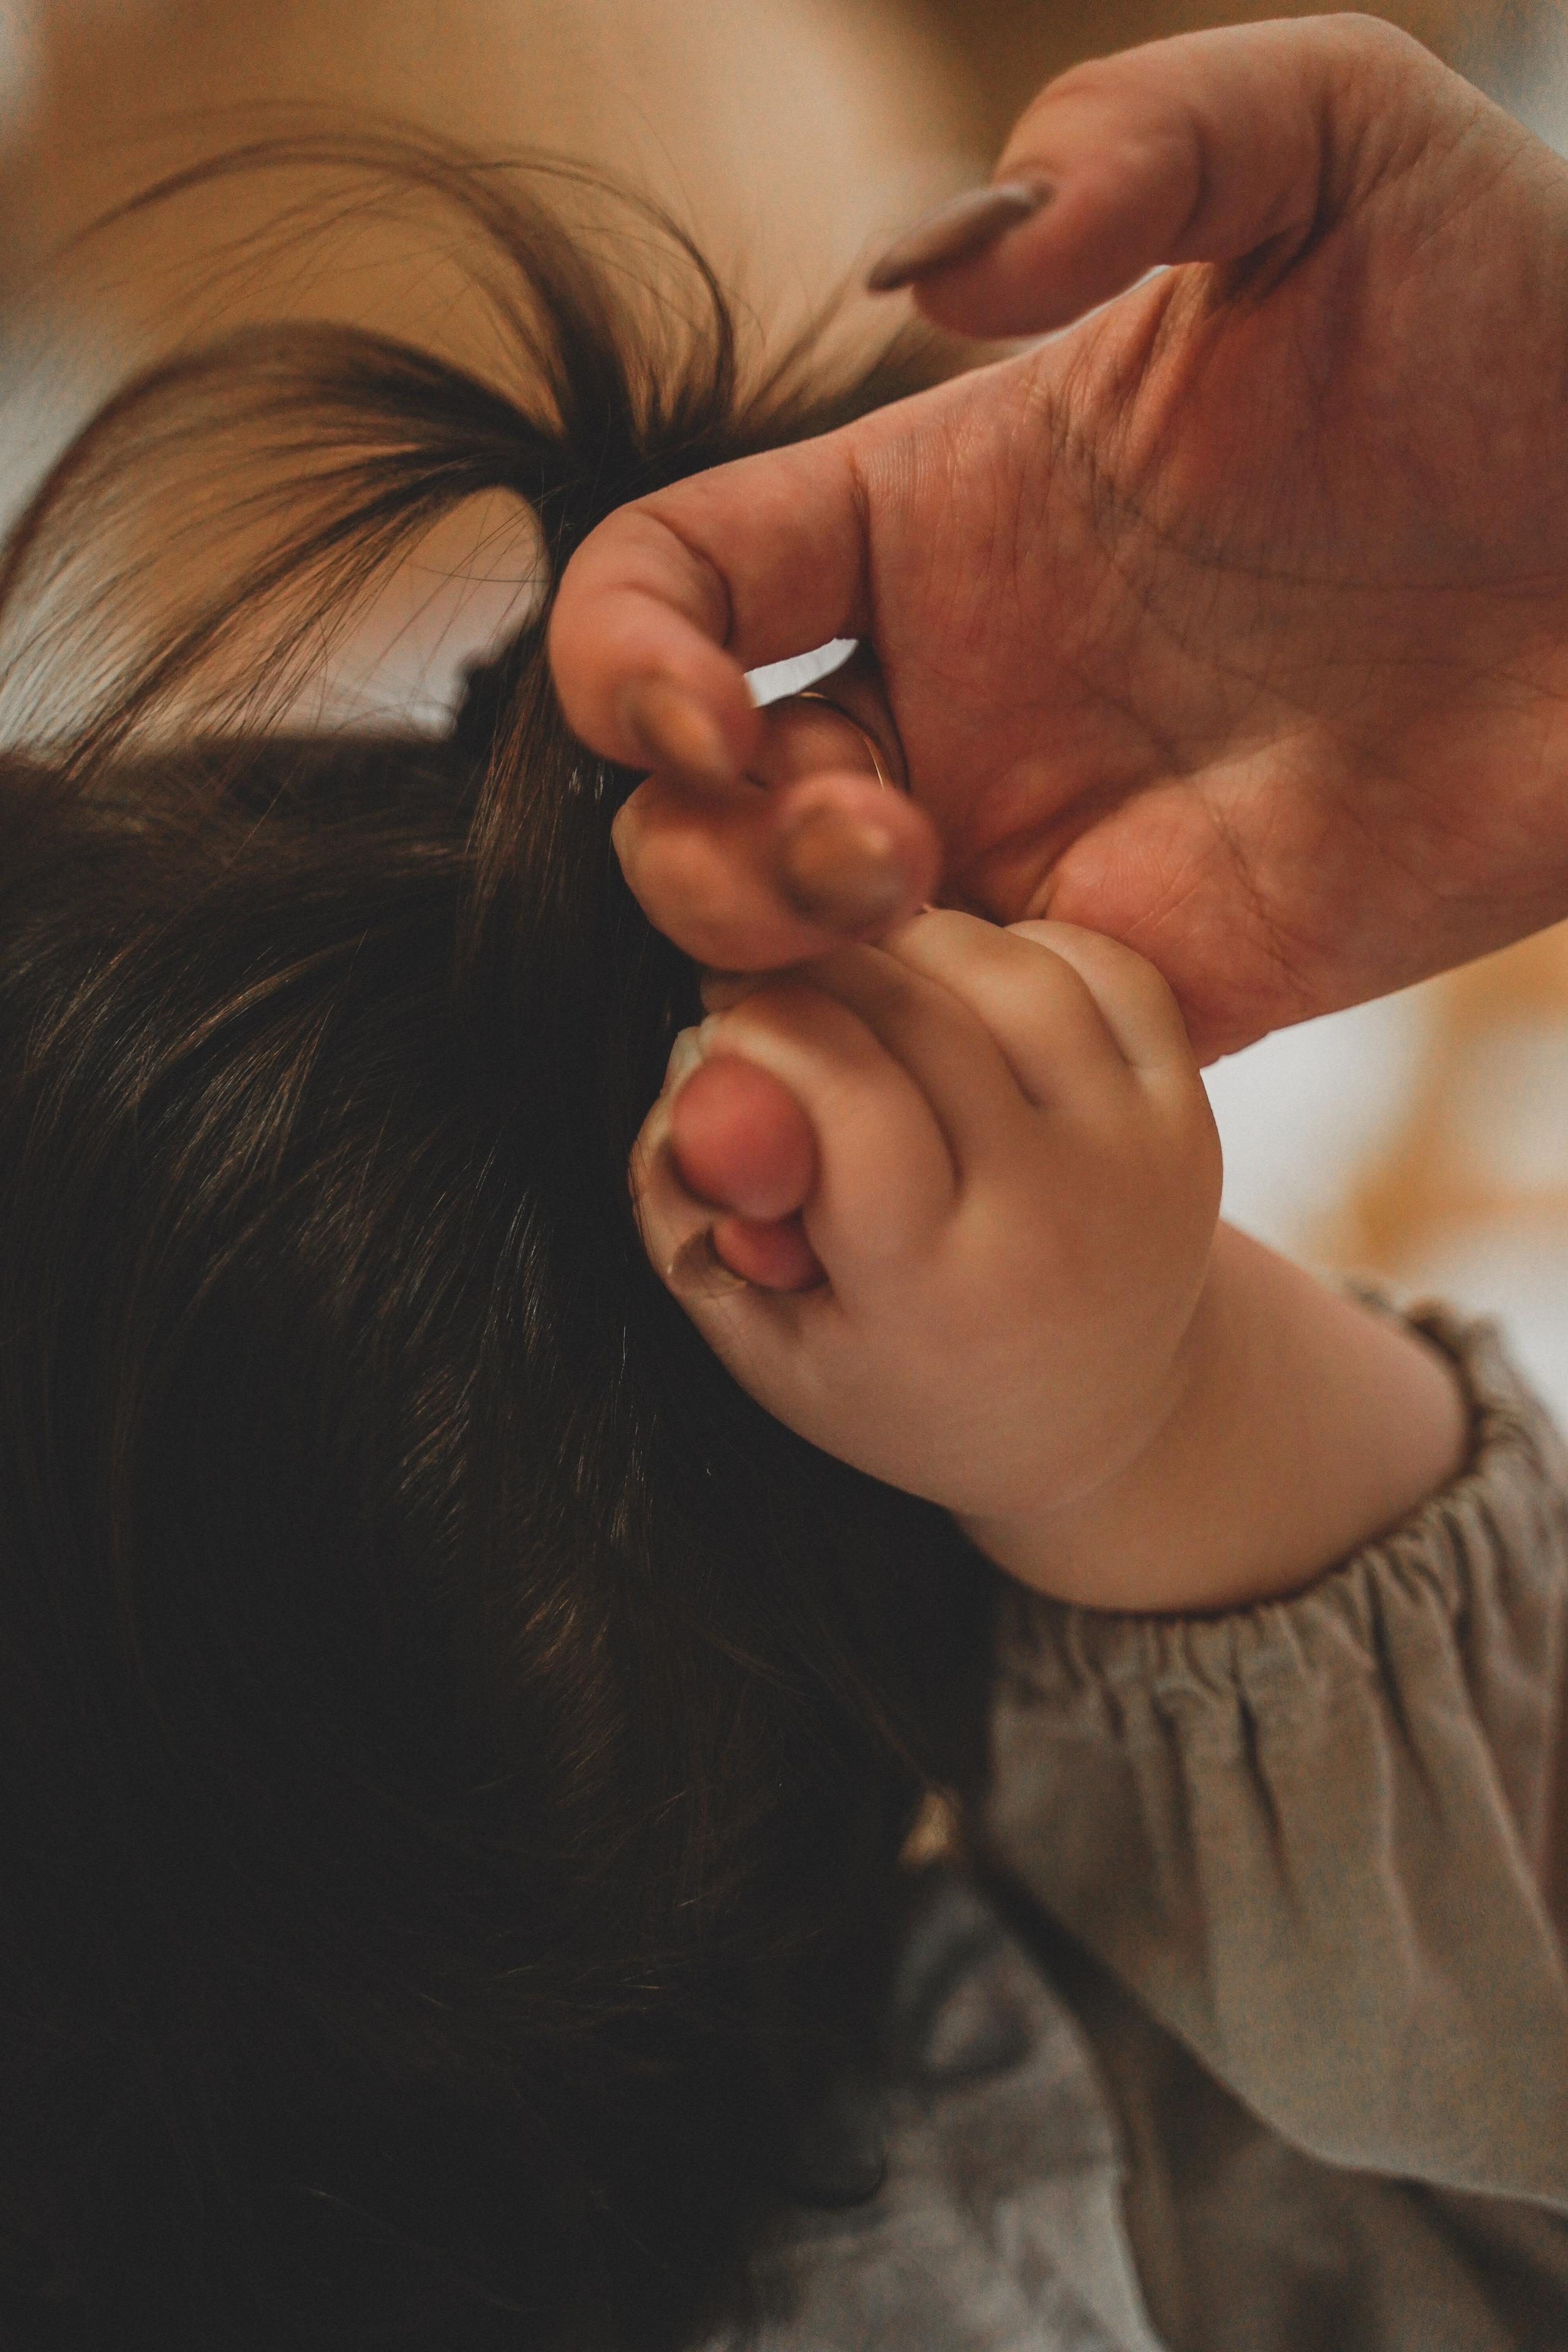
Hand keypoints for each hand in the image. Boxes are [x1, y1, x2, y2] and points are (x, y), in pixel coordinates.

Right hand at [552, 15, 1567, 1061]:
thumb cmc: (1525, 328)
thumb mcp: (1340, 144)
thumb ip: (1136, 137)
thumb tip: (921, 280)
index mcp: (929, 519)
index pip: (665, 591)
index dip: (621, 662)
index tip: (707, 714)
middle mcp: (953, 701)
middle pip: (687, 821)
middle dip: (711, 861)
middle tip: (882, 850)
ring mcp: (1041, 850)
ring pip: (796, 972)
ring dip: (790, 983)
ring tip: (927, 921)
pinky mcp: (1152, 982)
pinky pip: (969, 1078)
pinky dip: (930, 1087)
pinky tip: (1010, 1043)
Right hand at [634, 910, 1465, 1610]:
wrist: (1090, 1422)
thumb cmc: (897, 1383)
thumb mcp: (766, 1345)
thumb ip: (696, 1219)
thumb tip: (695, 1074)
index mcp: (938, 1290)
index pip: (846, 1094)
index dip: (764, 1032)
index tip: (724, 1028)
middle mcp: (1054, 1214)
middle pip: (918, 1014)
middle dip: (815, 972)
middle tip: (765, 984)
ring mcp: (1137, 1158)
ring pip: (1009, 970)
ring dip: (911, 943)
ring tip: (859, 982)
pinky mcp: (1191, 1116)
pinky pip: (1103, 969)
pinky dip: (1020, 949)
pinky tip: (962, 989)